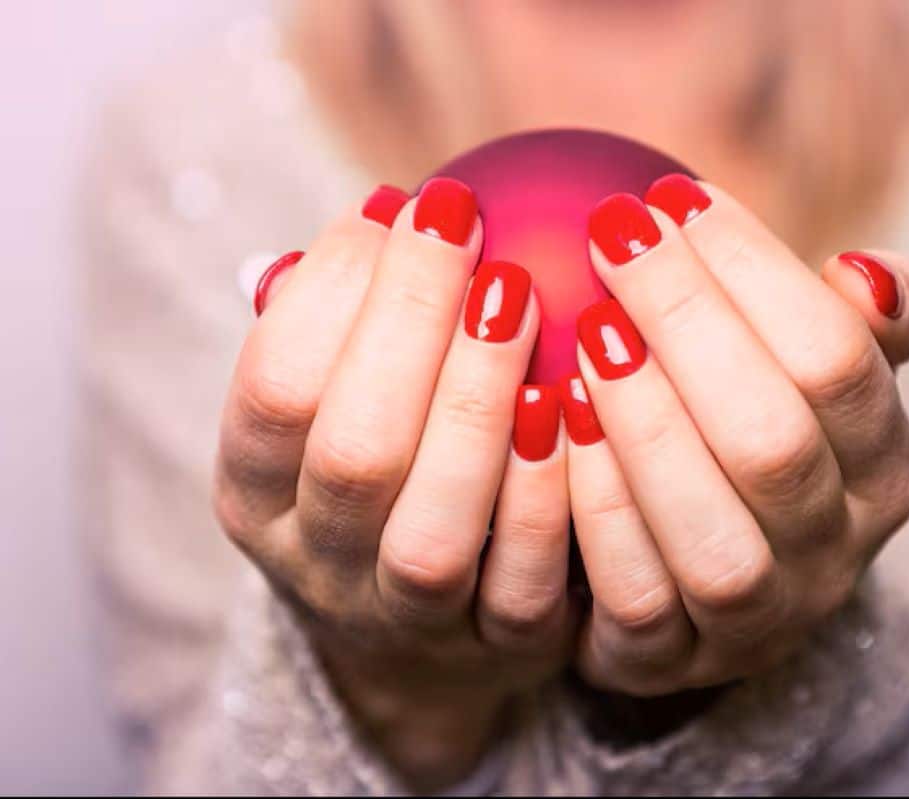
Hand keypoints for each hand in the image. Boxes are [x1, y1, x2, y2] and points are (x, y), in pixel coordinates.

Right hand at [212, 182, 573, 788]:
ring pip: (434, 533)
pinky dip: (550, 497)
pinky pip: (525, 586)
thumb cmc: (387, 466)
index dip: (331, 293)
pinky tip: (576, 404)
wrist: (420, 631)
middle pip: (354, 453)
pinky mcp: (499, 649)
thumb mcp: (335, 405)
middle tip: (466, 221)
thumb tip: (386, 212)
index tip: (400, 203)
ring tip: (518, 298)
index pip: (274, 391)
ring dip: (477, 408)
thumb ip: (344, 326)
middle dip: (407, 324)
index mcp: (258, 494)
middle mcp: (321, 565)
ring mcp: (409, 619)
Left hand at [565, 176, 908, 695]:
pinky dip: (595, 513)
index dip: (755, 274)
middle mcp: (835, 554)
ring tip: (586, 331)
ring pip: (712, 540)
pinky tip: (548, 421)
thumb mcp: (808, 368)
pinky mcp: (672, 662)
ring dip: (645, 429)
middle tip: (612, 234)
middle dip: (689, 326)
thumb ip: (852, 321)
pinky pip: (634, 601)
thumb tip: (866, 273)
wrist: (694, 561)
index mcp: (883, 467)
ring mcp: (757, 622)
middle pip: (773, 444)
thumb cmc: (744, 421)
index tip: (668, 197)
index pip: (839, 362)